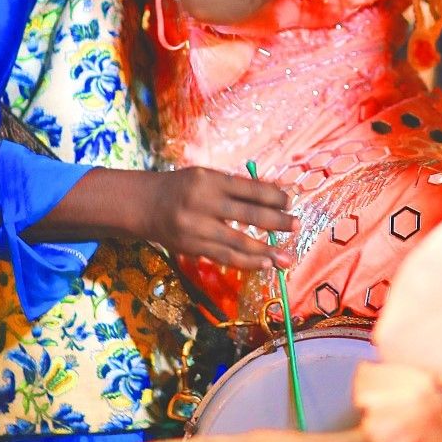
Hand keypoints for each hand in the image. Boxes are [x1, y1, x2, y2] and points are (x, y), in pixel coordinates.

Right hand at [123, 167, 293, 271]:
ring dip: (266, 251)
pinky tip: (265, 264)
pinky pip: (225, 257)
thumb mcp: (207, 177)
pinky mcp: (193, 247)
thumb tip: (274, 196)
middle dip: (277, 221)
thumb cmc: (184, 187)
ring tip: (287, 257)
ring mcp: (198, 228)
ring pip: (239, 242)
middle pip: (249, 215)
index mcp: (211, 180)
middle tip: (296, 225)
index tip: (290, 201)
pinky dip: (247, 262)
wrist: (145, 205)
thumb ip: (236, 187)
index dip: (274, 196)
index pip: (250, 189)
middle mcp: (204, 203)